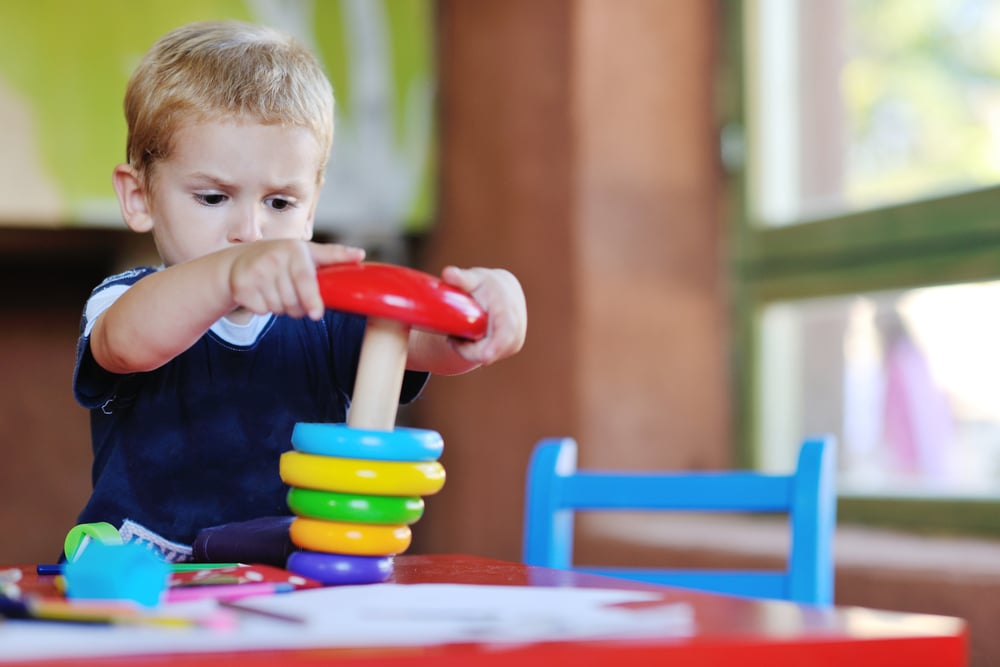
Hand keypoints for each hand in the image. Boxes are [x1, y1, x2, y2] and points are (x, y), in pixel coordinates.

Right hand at [228, 240, 364, 319]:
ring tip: (276, 290)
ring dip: (281, 307)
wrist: (241, 260)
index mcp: (296, 249)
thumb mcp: (308, 252)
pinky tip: (261, 293)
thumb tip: (360, 255)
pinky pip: (262, 310)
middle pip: (294, 302)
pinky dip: (264, 308)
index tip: (316, 314)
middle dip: (298, 306)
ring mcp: (255, 271)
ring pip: (279, 308)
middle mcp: (274, 258)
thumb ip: (334, 255)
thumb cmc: (284, 258)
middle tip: (294, 294)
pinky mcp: (241, 286)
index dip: (312, 298)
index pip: (305, 278)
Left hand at [441, 266, 526, 365]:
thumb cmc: (484, 284)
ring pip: (487, 354)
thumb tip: (447, 273)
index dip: (497, 344)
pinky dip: (474, 351)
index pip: (506, 328)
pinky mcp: (511, 346)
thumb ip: (460, 278)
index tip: (485, 358)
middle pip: (492, 348)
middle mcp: (516, 324)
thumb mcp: (473, 279)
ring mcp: (516, 338)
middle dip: (471, 351)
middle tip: (452, 340)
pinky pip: (488, 355)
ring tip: (459, 333)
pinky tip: (469, 337)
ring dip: (470, 348)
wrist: (503, 292)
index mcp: (507, 306)